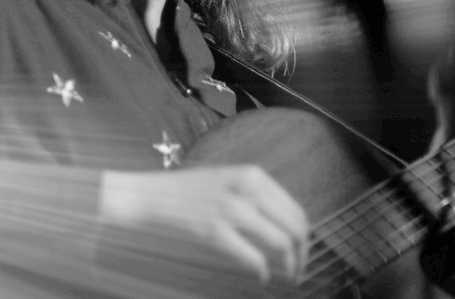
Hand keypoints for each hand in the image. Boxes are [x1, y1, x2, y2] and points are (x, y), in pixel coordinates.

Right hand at [100, 165, 308, 283]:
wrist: (151, 196)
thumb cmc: (190, 192)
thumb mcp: (229, 180)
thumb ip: (256, 195)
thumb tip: (284, 224)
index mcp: (254, 175)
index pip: (296, 210)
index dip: (303, 237)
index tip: (301, 253)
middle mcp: (248, 189)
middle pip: (295, 227)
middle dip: (301, 254)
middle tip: (297, 271)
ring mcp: (232, 209)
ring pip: (281, 243)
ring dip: (289, 266)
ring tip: (285, 278)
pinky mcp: (216, 230)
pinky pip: (254, 258)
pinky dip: (263, 271)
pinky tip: (261, 277)